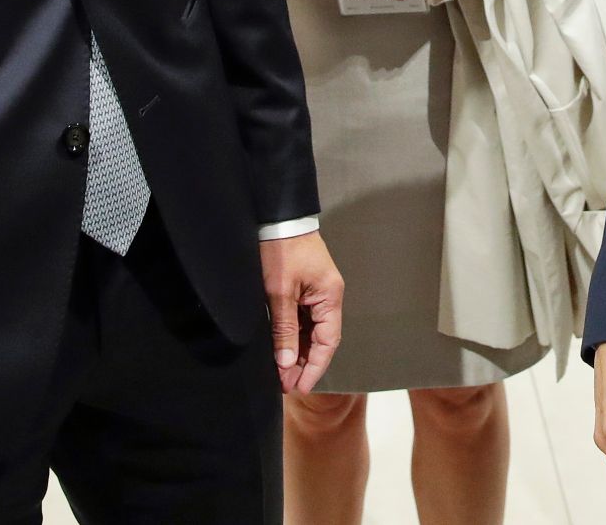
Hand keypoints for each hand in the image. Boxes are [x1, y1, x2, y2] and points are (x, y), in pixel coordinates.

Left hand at [260, 231, 343, 394]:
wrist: (276, 218)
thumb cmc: (281, 249)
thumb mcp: (279, 291)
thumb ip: (283, 328)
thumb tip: (286, 362)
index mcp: (330, 296)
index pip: (328, 342)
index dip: (314, 367)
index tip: (300, 387)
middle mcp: (327, 296)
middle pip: (320, 340)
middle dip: (303, 364)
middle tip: (285, 385)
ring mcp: (316, 293)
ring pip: (310, 332)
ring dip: (297, 352)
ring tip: (280, 373)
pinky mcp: (304, 289)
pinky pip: (302, 320)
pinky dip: (292, 337)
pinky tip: (280, 351)